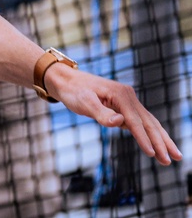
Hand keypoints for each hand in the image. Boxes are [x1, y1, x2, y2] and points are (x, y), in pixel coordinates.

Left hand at [46, 64, 182, 164]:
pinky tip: (157, 146)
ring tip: (172, 157)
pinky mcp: (124, 106)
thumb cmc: (73, 91)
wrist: (66, 80)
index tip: (152, 154)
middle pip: (149, 122)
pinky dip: (150, 134)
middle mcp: (128, 96)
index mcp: (121, 95)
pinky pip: (141, 122)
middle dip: (162, 142)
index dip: (144, 139)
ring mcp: (128, 101)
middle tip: (174, 160)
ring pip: (149, 122)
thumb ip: (101, 114)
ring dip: (160, 140)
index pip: (135, 121)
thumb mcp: (83, 102)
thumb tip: (120, 123)